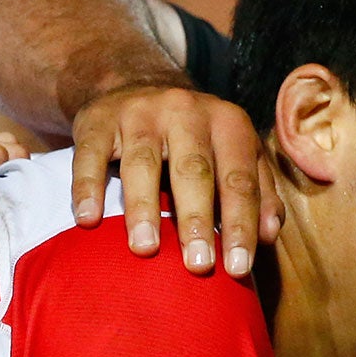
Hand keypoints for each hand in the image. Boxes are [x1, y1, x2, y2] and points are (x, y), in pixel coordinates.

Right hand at [70, 85, 283, 277]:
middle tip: (198, 265)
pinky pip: (89, 155)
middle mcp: (185, 110)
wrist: (135, 87)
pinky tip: (88, 220)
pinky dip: (87, 188)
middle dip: (197, 220)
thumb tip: (268, 236)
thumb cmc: (194, 139)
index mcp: (227, 122)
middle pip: (193, 171)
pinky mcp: (97, 119)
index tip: (238, 269)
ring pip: (142, 164)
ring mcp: (139, 113)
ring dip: (143, 208)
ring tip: (145, 248)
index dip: (240, 225)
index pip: (238, 180)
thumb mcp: (232, 153)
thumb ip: (257, 192)